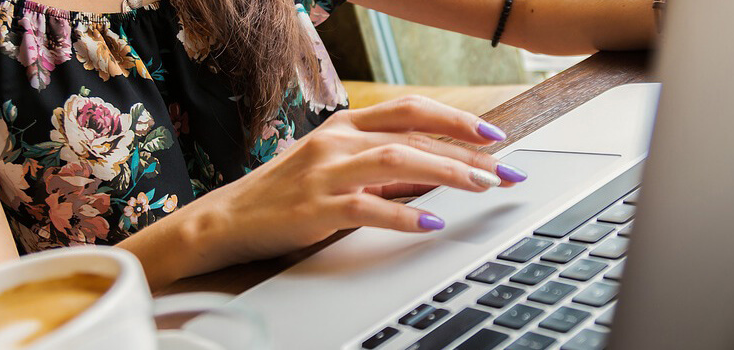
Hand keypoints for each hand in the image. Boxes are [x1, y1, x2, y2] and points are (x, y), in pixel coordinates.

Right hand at [172, 96, 528, 269]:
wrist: (229, 218)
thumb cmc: (286, 194)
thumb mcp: (335, 168)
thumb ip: (381, 166)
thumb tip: (436, 172)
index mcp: (344, 125)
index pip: (410, 110)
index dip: (455, 119)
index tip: (493, 136)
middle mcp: (337, 141)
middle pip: (413, 135)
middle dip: (466, 152)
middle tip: (504, 171)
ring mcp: (325, 172)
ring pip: (397, 161)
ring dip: (446, 173)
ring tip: (481, 187)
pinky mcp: (316, 207)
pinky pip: (368, 206)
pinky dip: (404, 213)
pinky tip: (430, 221)